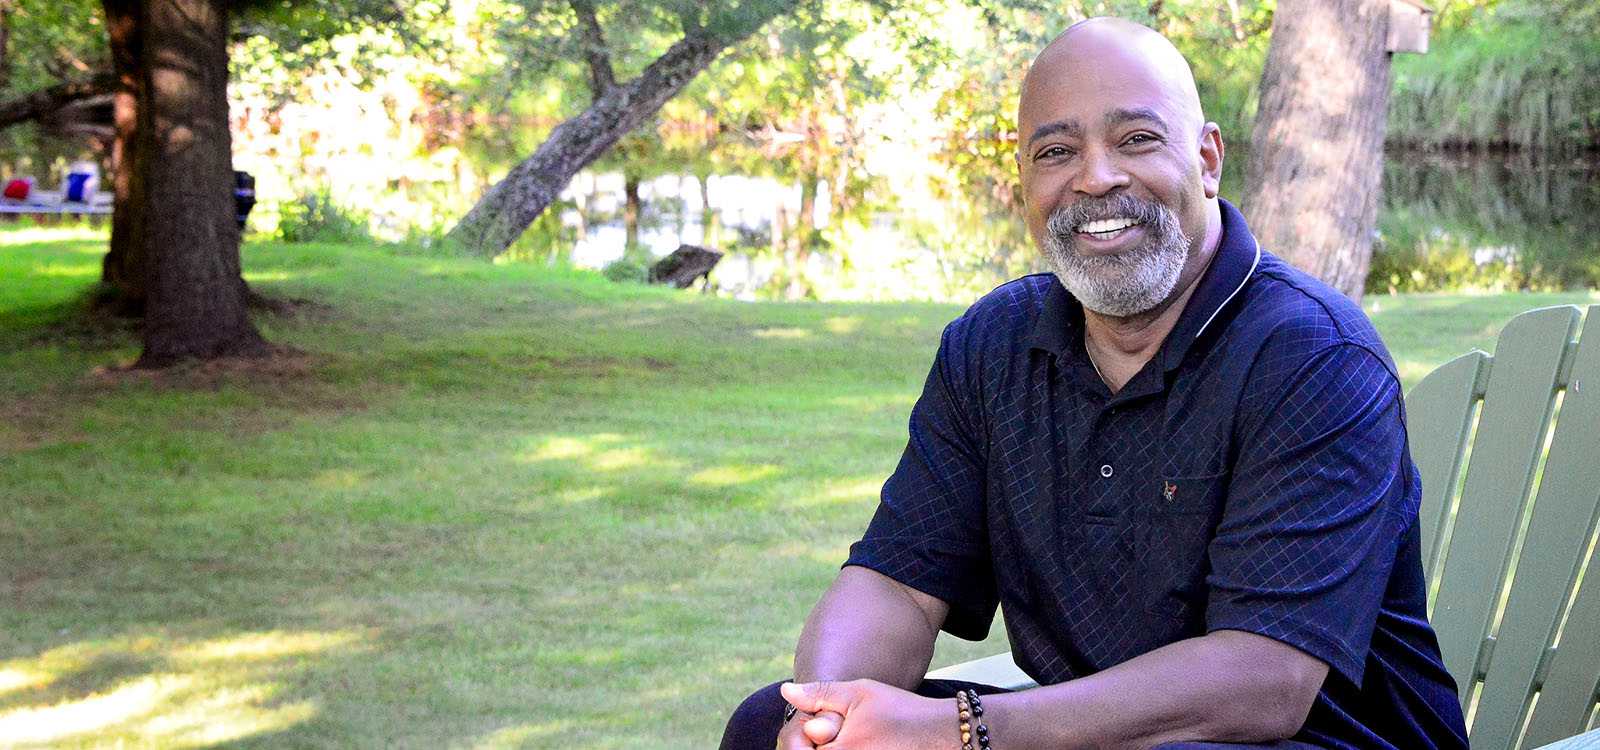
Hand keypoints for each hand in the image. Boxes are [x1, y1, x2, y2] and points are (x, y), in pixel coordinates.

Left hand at [779, 679, 959, 749]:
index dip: (801, 739)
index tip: (816, 728)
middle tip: (832, 733)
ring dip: (829, 749)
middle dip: (812, 746)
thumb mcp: (859, 693)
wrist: (943, 734)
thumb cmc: (901, 711)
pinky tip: (863, 744)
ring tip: (853, 738)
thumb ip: (820, 694)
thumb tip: (786, 691)